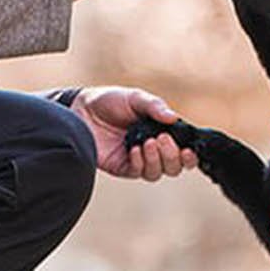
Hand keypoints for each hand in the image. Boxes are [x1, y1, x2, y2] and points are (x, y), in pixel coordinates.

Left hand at [68, 85, 198, 179]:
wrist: (80, 109)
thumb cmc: (108, 101)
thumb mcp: (134, 98)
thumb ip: (155, 106)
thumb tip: (174, 118)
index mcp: (160, 131)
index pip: (182, 150)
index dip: (189, 154)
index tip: (187, 149)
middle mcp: (152, 148)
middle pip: (174, 167)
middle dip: (172, 156)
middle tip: (161, 138)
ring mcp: (138, 159)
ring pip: (158, 173)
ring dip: (157, 160)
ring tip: (147, 143)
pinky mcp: (122, 167)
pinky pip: (138, 172)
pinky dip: (140, 162)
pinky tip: (133, 149)